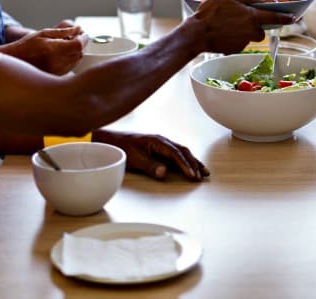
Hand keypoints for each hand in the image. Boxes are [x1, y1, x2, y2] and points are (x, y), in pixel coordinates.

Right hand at [0, 24, 85, 74]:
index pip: (78, 45)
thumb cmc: (27, 45)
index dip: (84, 38)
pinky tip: (65, 53)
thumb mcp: (44, 33)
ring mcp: (57, 71)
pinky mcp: (56, 76)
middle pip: (79, 53)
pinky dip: (73, 59)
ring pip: (77, 61)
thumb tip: (79, 29)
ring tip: (70, 44)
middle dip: (82, 44)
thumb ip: (63, 31)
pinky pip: (71, 67)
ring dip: (78, 51)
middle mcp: (56, 62)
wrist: (15, 60)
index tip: (83, 33)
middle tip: (77, 37)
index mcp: (53, 49)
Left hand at [93, 130, 208, 180]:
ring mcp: (162, 143)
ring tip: (204, 172)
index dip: (185, 165)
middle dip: (195, 163)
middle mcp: (163, 141)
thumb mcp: (134, 159)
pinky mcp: (160, 148)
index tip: (192, 176)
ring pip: (183, 151)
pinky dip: (186, 160)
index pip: (176, 153)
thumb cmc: (122, 148)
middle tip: (204, 175)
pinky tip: (191, 166)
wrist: (111, 140)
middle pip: (184, 151)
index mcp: (158, 141)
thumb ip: (149, 166)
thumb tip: (164, 172)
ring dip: (193, 161)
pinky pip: (177, 153)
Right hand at [191, 0, 293, 53]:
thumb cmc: (211, 13)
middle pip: (261, 29)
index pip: (275, 18)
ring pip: (250, 36)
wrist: (196, 34)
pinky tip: (223, 32)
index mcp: (252, 17)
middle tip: (242, 18)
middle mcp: (251, 31)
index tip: (293, 18)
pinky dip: (234, 37)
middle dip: (256, 25)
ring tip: (228, 24)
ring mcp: (243, 42)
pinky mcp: (235, 49)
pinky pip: (239, 42)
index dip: (286, 18)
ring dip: (244, 31)